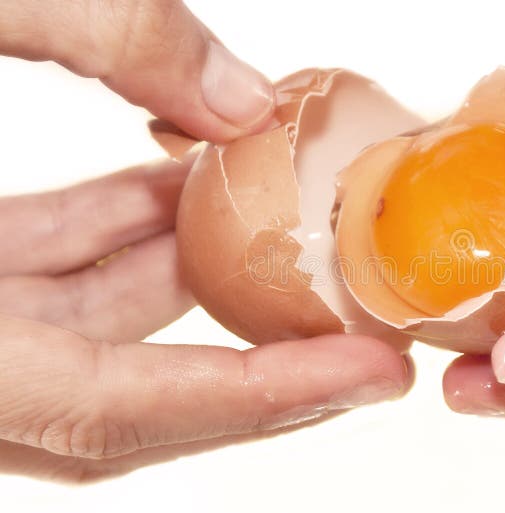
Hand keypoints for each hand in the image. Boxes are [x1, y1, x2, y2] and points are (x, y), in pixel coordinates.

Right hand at [0, 0, 409, 480]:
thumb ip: (92, 36)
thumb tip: (240, 96)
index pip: (110, 412)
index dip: (252, 398)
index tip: (373, 373)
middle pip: (123, 405)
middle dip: (253, 365)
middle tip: (370, 330)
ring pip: (90, 335)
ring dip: (193, 276)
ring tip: (292, 229)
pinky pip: (45, 279)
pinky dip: (119, 238)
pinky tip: (179, 187)